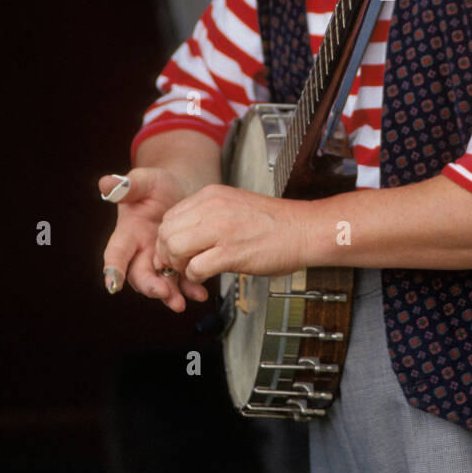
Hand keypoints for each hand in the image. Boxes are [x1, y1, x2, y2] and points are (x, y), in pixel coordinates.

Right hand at [98, 167, 209, 312]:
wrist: (183, 188)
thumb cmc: (158, 184)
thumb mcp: (145, 181)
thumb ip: (127, 186)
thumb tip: (105, 183)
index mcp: (128, 233)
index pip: (116, 253)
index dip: (113, 269)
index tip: (113, 285)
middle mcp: (141, 252)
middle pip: (139, 275)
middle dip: (150, 286)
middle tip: (162, 291)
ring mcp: (160, 260)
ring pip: (161, 283)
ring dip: (169, 295)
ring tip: (180, 302)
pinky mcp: (180, 264)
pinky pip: (183, 281)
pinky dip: (191, 289)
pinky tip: (200, 293)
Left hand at [154, 184, 312, 283]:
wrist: (304, 230)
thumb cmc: (274, 223)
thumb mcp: (234, 205)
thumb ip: (208, 215)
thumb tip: (185, 235)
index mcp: (211, 195)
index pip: (170, 216)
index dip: (168, 238)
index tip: (177, 252)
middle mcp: (212, 208)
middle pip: (166, 232)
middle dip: (168, 253)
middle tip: (181, 265)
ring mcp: (221, 229)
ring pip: (175, 248)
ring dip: (179, 265)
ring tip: (194, 271)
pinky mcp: (231, 253)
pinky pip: (195, 268)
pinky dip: (195, 277)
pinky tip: (207, 277)